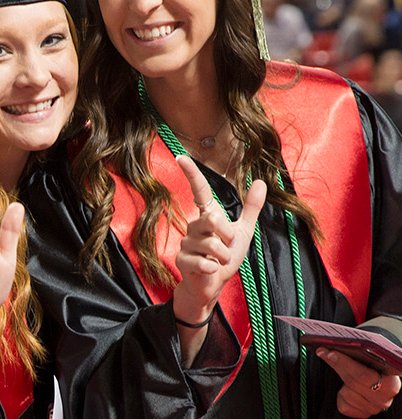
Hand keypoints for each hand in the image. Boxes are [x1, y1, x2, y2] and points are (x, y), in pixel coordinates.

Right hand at [171, 155, 265, 325]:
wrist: (212, 285)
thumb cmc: (225, 258)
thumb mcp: (243, 232)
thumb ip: (251, 208)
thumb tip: (261, 182)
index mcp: (207, 216)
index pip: (198, 190)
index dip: (191, 173)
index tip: (182, 157)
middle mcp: (193, 226)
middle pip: (211, 219)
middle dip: (227, 235)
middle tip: (229, 247)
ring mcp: (186, 243)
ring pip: (210, 243)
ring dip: (223, 256)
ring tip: (219, 263)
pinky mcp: (182, 260)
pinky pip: (202, 261)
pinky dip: (212, 269)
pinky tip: (210, 271)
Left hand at [318, 348, 399, 416]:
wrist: (379, 385)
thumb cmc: (374, 371)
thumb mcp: (373, 363)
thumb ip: (359, 355)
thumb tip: (332, 346)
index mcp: (391, 383)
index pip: (365, 374)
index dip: (346, 363)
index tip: (331, 352)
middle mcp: (385, 398)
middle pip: (353, 382)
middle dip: (337, 366)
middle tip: (323, 353)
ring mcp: (374, 408)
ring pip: (347, 394)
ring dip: (342, 384)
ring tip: (345, 377)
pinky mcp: (362, 415)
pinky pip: (344, 405)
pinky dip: (341, 397)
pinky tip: (346, 390)